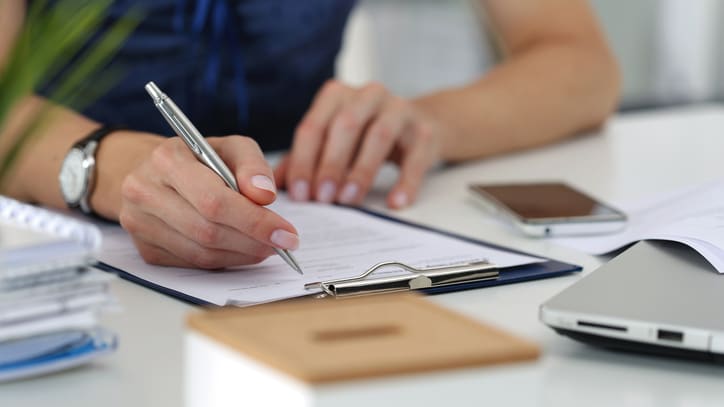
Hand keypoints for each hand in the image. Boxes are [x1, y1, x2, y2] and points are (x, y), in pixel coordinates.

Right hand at [119, 135, 298, 268]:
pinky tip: (242, 251)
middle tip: (282, 244)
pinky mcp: (146, 249)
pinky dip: (224, 261)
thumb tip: (265, 196)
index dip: (254, 221)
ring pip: (201, 253)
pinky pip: (192, 264)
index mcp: (166, 159)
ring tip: (266, 246)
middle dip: (253, 241)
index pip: (214, 200)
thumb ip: (252, 165)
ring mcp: (140, 224)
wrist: (155, 172)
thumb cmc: (199, 158)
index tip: (286, 233)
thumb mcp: (231, 147)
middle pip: (207, 231)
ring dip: (242, 255)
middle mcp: (145, 191)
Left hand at [275, 80, 442, 208]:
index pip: (314, 126)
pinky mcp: (425, 131)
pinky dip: (405, 181)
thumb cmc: (366, 136)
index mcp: (337, 95)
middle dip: (331, 163)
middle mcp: (368, 95)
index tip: (300, 193)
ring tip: (349, 199)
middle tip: (322, 198)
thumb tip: (271, 186)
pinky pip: (415, 157)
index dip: (304, 160)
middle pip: (345, 125)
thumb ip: (303, 160)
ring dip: (362, 170)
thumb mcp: (332, 142)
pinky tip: (395, 202)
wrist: (420, 125)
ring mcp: (400, 109)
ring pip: (379, 135)